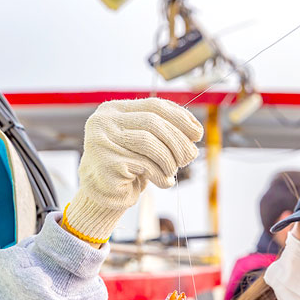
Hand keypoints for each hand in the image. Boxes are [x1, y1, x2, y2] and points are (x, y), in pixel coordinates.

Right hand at [64, 98, 203, 243]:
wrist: (104, 194)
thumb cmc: (129, 166)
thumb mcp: (147, 144)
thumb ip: (164, 132)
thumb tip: (196, 130)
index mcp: (115, 110)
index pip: (154, 105)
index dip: (180, 118)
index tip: (197, 133)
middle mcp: (104, 121)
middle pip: (153, 122)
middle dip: (178, 141)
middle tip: (190, 156)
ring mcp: (102, 140)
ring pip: (148, 142)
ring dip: (169, 159)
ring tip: (174, 171)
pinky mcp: (106, 163)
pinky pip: (143, 164)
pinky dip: (160, 174)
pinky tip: (164, 182)